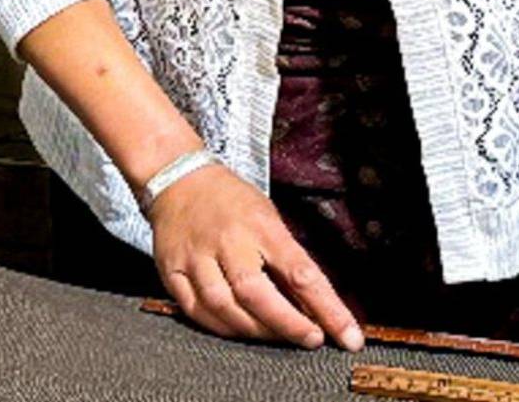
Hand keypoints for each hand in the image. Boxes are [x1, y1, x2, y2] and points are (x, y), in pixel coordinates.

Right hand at [150, 163, 362, 351]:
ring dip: (255, 331)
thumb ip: (287, 262)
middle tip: (312, 339)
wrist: (176, 178)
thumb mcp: (268, 218)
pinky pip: (195, 311)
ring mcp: (194, 256)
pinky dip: (220, 327)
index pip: (299, 272)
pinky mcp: (171, 270)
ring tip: (277, 336)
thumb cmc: (229, 200)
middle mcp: (225, 241)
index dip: (327, 308)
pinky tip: (238, 329)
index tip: (348, 336)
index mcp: (258, 224)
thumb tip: (315, 309)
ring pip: (222, 306)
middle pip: (254, 293)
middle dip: (288, 324)